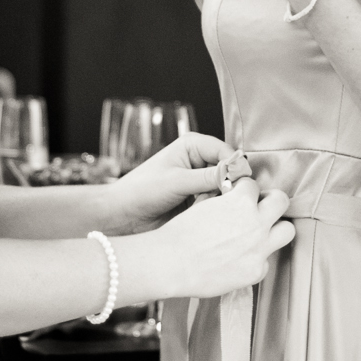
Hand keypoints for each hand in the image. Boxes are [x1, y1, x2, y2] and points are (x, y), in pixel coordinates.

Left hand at [108, 133, 231, 232]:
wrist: (122, 215)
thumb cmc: (141, 191)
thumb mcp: (177, 182)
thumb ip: (209, 178)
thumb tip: (238, 175)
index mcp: (193, 145)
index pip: (226, 151)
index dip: (234, 167)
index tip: (238, 185)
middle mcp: (199, 160)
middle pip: (228, 170)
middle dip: (224, 186)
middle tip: (213, 199)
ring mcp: (199, 181)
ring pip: (224, 189)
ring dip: (216, 200)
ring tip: (197, 207)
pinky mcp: (198, 199)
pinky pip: (215, 203)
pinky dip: (210, 209)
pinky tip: (196, 214)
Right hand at [148, 177, 293, 297]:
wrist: (171, 263)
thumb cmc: (180, 234)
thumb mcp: (203, 205)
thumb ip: (224, 200)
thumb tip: (232, 196)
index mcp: (241, 202)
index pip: (254, 185)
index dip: (245, 190)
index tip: (241, 196)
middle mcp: (256, 223)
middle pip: (281, 201)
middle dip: (271, 201)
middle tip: (261, 208)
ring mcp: (259, 248)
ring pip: (287, 230)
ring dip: (275, 228)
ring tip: (261, 232)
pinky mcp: (256, 271)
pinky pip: (267, 261)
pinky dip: (256, 259)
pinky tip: (242, 259)